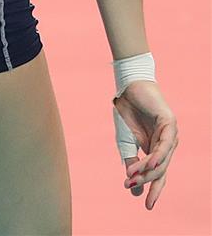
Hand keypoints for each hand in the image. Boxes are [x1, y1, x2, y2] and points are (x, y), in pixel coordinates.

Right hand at [113, 80, 177, 209]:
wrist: (128, 87)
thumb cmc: (127, 111)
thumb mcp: (125, 141)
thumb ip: (130, 161)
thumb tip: (133, 186)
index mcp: (156, 150)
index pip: (159, 176)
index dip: (154, 191)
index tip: (148, 207)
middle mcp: (166, 145)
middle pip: (160, 171)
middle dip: (145, 181)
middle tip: (129, 185)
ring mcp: (170, 135)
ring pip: (161, 161)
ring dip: (146, 170)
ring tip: (131, 177)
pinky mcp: (170, 124)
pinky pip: (164, 146)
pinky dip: (157, 156)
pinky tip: (149, 163)